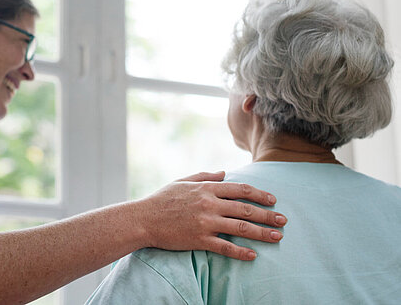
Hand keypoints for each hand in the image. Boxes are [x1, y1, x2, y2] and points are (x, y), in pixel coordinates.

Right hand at [139, 171, 286, 260]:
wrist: (143, 218)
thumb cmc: (162, 199)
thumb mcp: (183, 181)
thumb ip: (205, 176)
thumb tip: (224, 173)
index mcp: (207, 188)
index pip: (240, 189)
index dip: (260, 194)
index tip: (272, 200)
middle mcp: (209, 204)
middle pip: (246, 208)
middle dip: (268, 215)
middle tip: (283, 220)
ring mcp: (205, 222)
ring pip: (240, 227)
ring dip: (262, 233)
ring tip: (277, 237)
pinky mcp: (199, 239)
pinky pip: (225, 246)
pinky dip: (240, 252)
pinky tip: (253, 255)